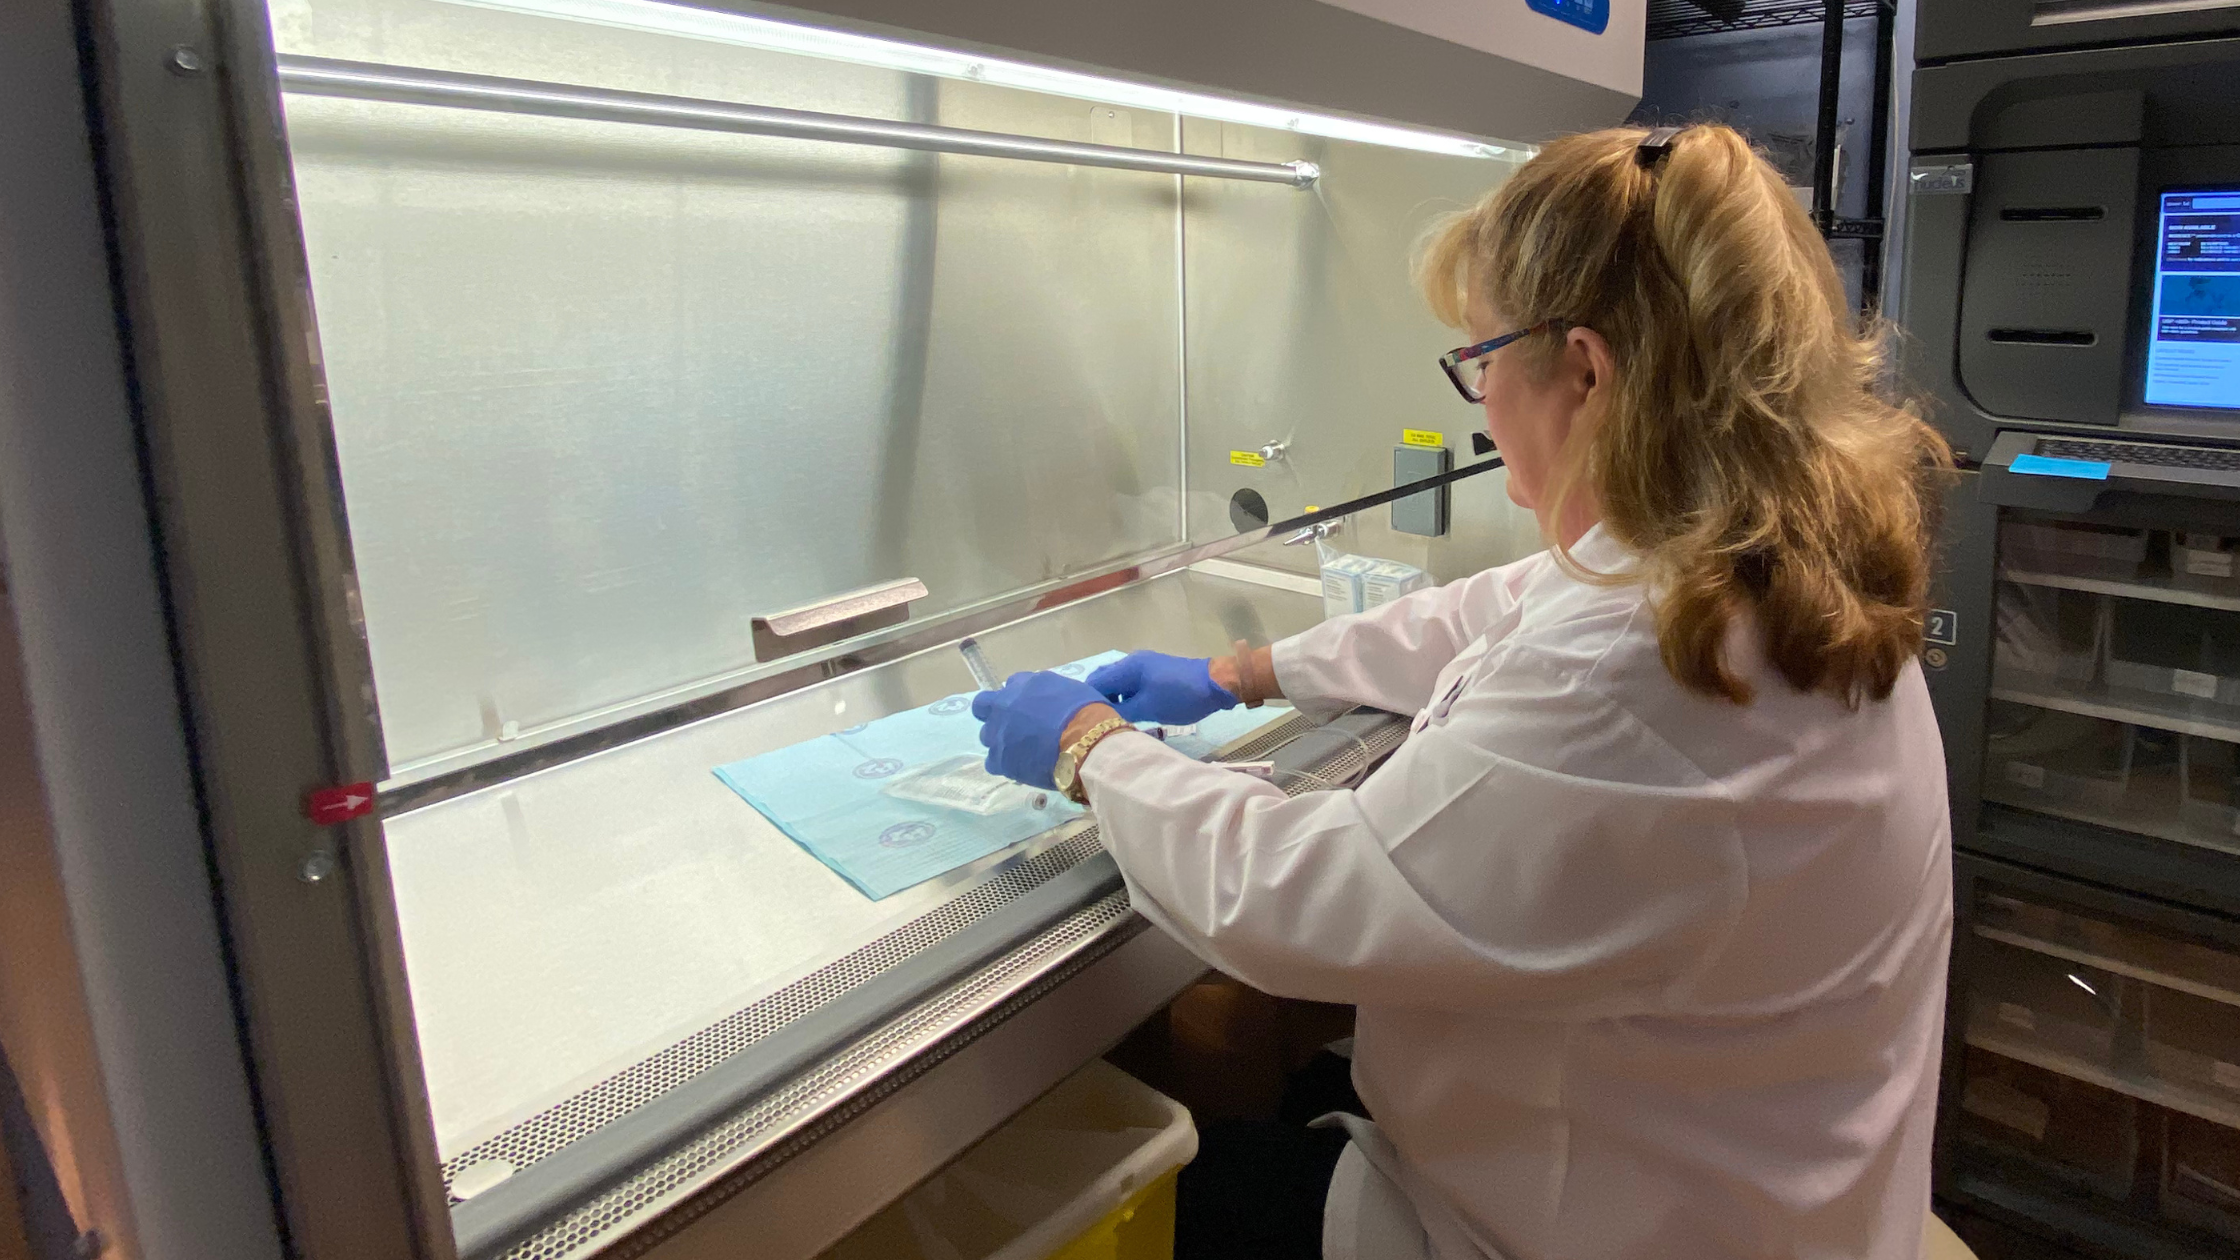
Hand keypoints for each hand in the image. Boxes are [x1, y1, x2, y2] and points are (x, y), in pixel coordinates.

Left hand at [972, 671, 1111, 788]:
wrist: (1086, 743)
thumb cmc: (1088, 714)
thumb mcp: (1070, 690)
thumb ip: (1049, 695)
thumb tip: (1048, 704)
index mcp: (1025, 684)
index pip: (1011, 685)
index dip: (1018, 698)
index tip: (1028, 708)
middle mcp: (1005, 704)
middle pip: (983, 705)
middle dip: (992, 714)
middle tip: (1010, 726)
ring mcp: (998, 732)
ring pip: (987, 735)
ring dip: (1001, 741)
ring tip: (1022, 752)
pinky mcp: (999, 758)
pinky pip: (992, 762)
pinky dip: (1005, 764)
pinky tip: (1021, 768)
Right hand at [1087, 651, 1238, 724]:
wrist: (1215, 685)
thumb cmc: (1181, 696)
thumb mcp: (1149, 708)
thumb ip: (1122, 712)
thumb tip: (1103, 720)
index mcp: (1127, 668)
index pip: (1095, 684)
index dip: (1087, 702)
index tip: (1083, 722)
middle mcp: (1131, 663)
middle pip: (1103, 681)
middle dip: (1098, 701)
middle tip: (1098, 723)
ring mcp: (1143, 666)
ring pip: (1117, 684)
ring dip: (1112, 700)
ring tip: (1113, 721)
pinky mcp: (1154, 674)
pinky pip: (1130, 685)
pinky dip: (1125, 698)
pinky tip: (1129, 714)